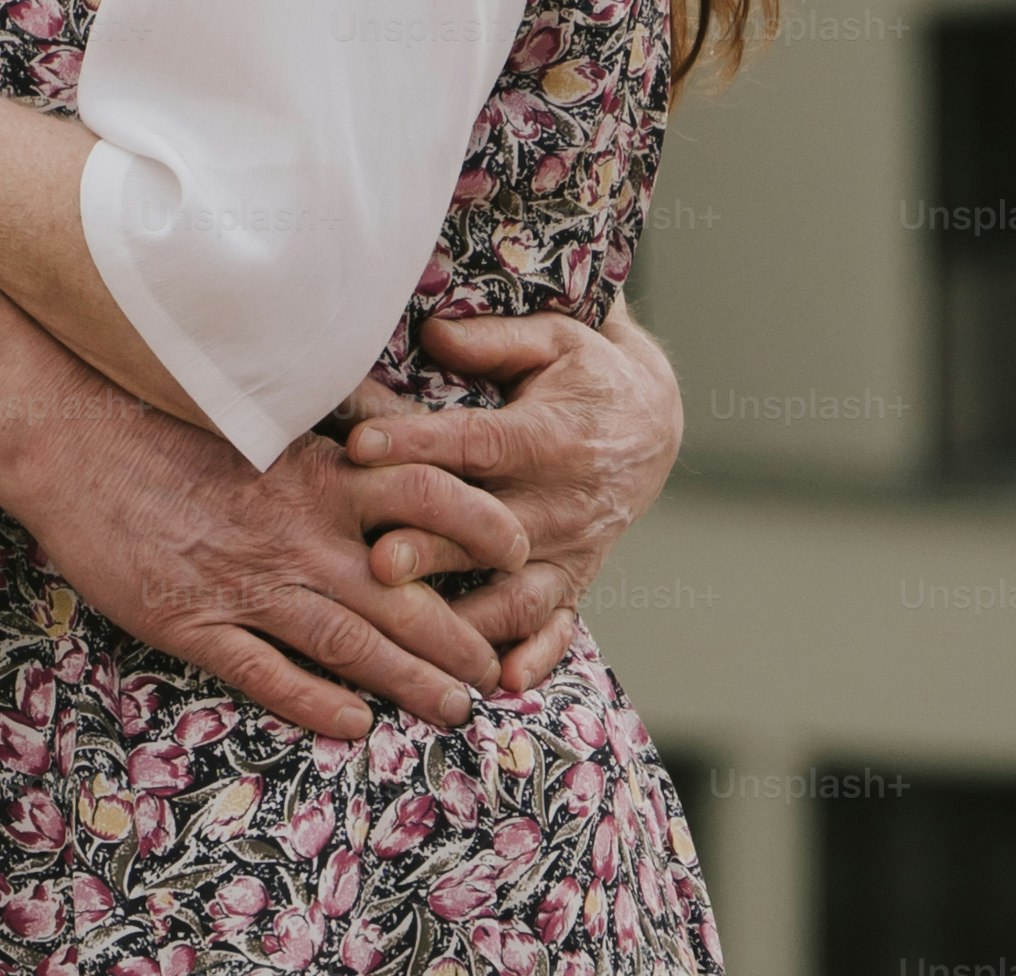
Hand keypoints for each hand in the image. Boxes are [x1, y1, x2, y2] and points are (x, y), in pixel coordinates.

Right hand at [16, 420, 533, 739]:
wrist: (69, 436)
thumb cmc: (158, 415)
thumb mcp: (254, 409)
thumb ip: (321, 430)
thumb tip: (387, 429)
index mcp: (313, 471)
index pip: (424, 494)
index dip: (480, 525)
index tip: (520, 551)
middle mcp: (295, 531)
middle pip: (403, 595)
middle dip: (460, 638)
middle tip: (498, 671)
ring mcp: (246, 581)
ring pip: (350, 644)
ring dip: (409, 682)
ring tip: (453, 708)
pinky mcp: (194, 621)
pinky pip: (268, 673)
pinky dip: (316, 703)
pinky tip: (354, 723)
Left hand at [342, 299, 683, 695]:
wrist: (655, 424)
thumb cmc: (586, 375)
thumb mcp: (553, 339)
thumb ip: (493, 340)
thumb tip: (432, 333)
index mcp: (551, 435)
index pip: (476, 442)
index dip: (418, 445)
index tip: (360, 446)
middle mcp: (564, 500)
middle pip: (489, 530)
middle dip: (433, 546)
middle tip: (377, 559)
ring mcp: (572, 548)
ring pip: (517, 592)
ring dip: (468, 615)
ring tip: (417, 635)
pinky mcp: (578, 579)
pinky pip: (558, 626)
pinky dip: (535, 657)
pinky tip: (500, 681)